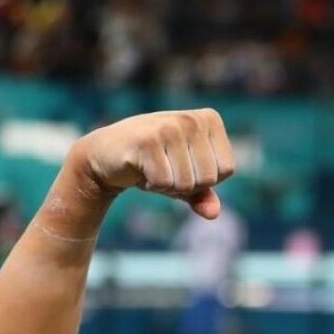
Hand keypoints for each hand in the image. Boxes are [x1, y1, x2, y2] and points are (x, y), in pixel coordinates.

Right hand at [70, 109, 236, 218]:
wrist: (106, 154)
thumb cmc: (153, 163)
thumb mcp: (185, 177)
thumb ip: (204, 194)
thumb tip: (214, 213)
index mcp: (209, 120)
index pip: (227, 169)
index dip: (204, 179)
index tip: (183, 164)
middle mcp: (192, 119)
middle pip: (208, 178)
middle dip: (186, 185)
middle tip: (165, 168)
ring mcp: (170, 127)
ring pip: (186, 183)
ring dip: (168, 186)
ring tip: (153, 167)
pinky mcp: (148, 140)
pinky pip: (164, 183)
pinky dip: (153, 185)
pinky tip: (141, 168)